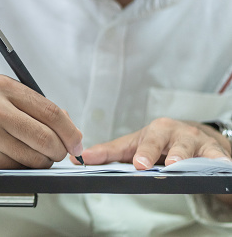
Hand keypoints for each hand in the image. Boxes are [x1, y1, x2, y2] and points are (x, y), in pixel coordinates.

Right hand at [0, 75, 82, 168]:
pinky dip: (21, 168)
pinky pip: (18, 167)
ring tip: (27, 155)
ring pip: (35, 156)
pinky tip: (7, 158)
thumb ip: (35, 109)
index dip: (70, 132)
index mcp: (4, 87)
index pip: (51, 111)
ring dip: (40, 162)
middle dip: (58, 151)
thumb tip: (70, 129)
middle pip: (47, 136)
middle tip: (57, 154)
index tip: (76, 144)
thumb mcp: (2, 99)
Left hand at [73, 118, 231, 168]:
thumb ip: (107, 153)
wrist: (194, 137)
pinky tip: (220, 164)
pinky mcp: (212, 150)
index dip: (133, 152)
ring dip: (181, 156)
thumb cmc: (158, 142)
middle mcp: (172, 132)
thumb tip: (78, 160)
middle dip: (151, 152)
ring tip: (177, 164)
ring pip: (187, 147)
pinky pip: (216, 155)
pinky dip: (218, 159)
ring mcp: (193, 140)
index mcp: (153, 131)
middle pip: (160, 141)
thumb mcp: (133, 145)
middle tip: (143, 164)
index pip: (139, 142)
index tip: (132, 163)